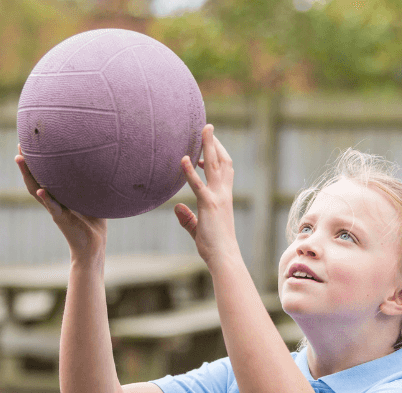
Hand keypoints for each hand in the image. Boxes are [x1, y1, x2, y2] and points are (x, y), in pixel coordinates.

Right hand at [15, 145, 106, 260]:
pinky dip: (47, 199)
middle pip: (34, 178)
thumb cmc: (94, 221)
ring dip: (28, 175)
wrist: (93, 245)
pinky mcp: (61, 219)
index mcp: (59, 195)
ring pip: (36, 190)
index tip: (32, 143)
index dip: (37, 160)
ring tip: (20, 160)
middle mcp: (53, 200)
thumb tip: (104, 164)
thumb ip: (92, 184)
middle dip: (26, 162)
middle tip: (19, 145)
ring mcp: (55, 209)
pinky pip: (53, 207)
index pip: (44, 175)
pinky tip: (41, 189)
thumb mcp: (92, 197)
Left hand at [175, 124, 239, 267]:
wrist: (224, 257)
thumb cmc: (214, 246)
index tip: (208, 144)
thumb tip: (177, 209)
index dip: (218, 154)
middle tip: (207, 126)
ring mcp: (217, 197)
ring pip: (213, 166)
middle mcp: (224, 193)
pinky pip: (198, 184)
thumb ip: (188, 218)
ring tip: (203, 129)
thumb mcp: (199, 229)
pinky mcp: (208, 205)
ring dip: (207, 146)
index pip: (224, 170)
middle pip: (221, 161)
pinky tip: (182, 158)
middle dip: (214, 143)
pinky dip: (189, 171)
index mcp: (224, 197)